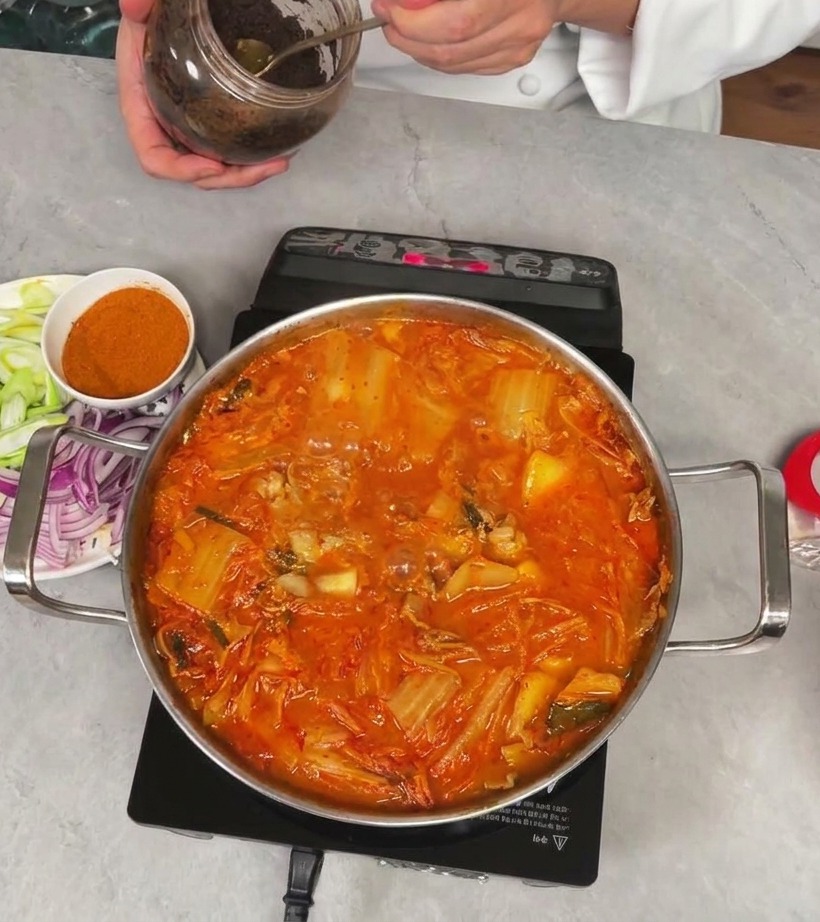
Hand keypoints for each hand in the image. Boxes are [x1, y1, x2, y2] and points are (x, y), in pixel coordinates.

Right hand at [116, 0, 288, 188]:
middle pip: (192, 172)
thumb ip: (141, 4)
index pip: (154, 157)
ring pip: (215, 168)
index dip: (182, 170)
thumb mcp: (148, 7)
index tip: (215, 164)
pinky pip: (227, 151)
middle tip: (266, 166)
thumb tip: (134, 5)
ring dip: (247, 173)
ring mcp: (188, 125)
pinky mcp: (210, 120)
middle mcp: (164, 123)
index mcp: (142, 104)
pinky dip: (250, 158)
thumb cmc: (157, 11)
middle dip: (230, 177)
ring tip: (279, 162)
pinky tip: (278, 149)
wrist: (174, 8)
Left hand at [371, 0, 561, 75]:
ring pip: (454, 65)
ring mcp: (519, 46)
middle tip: (389, 21)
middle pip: (451, 50)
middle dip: (408, 39)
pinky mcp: (514, 59)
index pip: (457, 23)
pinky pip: (465, 67)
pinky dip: (439, 57)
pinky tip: (428, 40)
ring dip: (419, 50)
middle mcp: (521, 23)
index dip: (415, 22)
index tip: (390, 8)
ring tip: (403, 30)